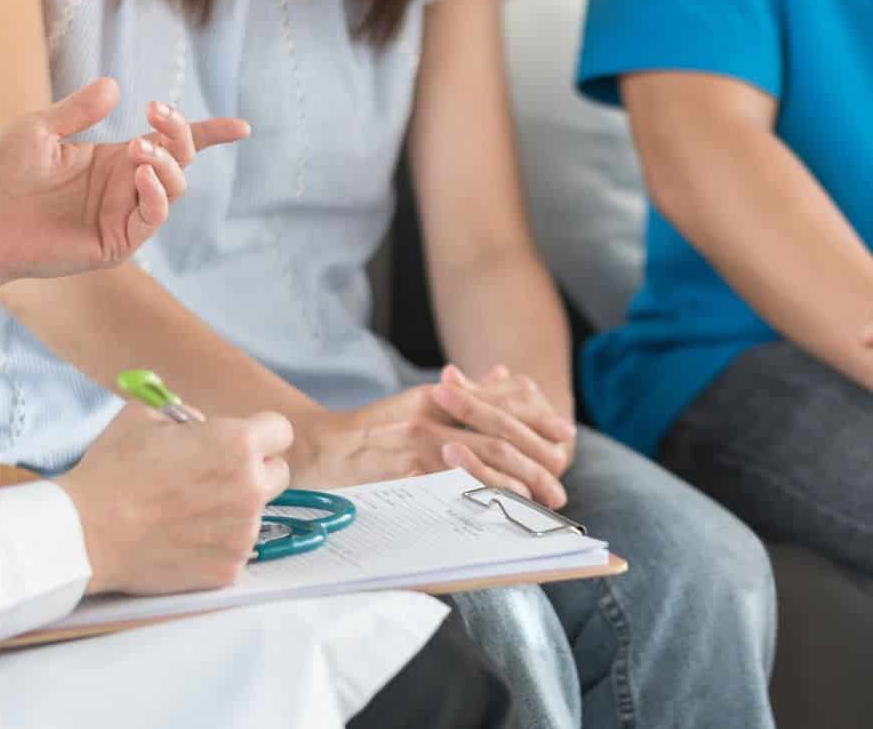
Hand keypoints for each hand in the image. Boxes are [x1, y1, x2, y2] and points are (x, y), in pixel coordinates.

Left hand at [0, 79, 249, 307]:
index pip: (171, 146)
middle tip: (156, 114)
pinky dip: (156, 194)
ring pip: (173, 188)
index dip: (208, 135)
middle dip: (181, 134)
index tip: (240, 127)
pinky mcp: (115, 243)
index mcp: (113, 161)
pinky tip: (138, 173)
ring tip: (137, 149)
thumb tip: (115, 86)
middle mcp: (125, 187)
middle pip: (180, 160)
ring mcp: (122, 216)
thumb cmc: (0, 176)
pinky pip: (151, 218)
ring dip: (166, 162)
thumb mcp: (38, 129)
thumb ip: (78, 110)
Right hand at [55, 405, 292, 594]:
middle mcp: (250, 488)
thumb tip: (202, 428)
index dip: (261, 433)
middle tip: (216, 477)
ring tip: (187, 512)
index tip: (245, 441)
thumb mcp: (145, 417)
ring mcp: (242, 533)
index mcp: (236, 444)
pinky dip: (216, 543)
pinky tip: (182, 537)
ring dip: (233, 509)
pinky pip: (235, 548)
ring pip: (256, 514)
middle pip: (278, 474)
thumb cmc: (112, 470)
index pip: (281, 430)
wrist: (85, 533)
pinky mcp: (228, 568)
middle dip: (254, 471)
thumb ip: (186, 418)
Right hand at [289, 378, 569, 507]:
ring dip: (521, 479)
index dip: (536, 419)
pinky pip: (454, 482)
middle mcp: (430, 413)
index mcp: (435, 396)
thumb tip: (506, 376)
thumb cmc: (369, 433)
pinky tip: (505, 504)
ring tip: (545, 498)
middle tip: (560, 482)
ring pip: (482, 455)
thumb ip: (462, 395)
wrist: (316, 449)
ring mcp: (416, 442)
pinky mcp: (403, 470)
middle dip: (536, 457)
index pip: (497, 404)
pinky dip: (484, 492)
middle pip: (498, 433)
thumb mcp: (416, 405)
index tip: (564, 436)